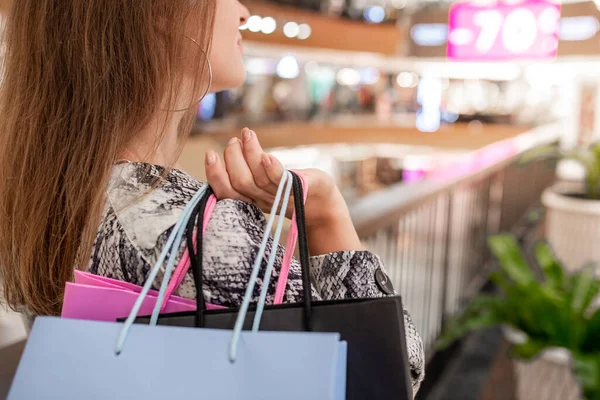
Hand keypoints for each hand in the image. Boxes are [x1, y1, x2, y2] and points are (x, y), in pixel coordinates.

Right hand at [204, 128, 343, 227]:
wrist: (321, 203)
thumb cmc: (290, 189)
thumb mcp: (266, 183)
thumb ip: (249, 171)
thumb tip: (233, 145)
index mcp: (251, 201)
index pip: (226, 193)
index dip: (215, 175)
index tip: (210, 154)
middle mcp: (263, 201)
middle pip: (240, 184)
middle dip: (232, 160)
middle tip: (233, 141)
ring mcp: (280, 197)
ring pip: (257, 180)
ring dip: (249, 154)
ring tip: (247, 135)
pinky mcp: (298, 189)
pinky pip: (281, 181)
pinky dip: (271, 169)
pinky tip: (265, 154)